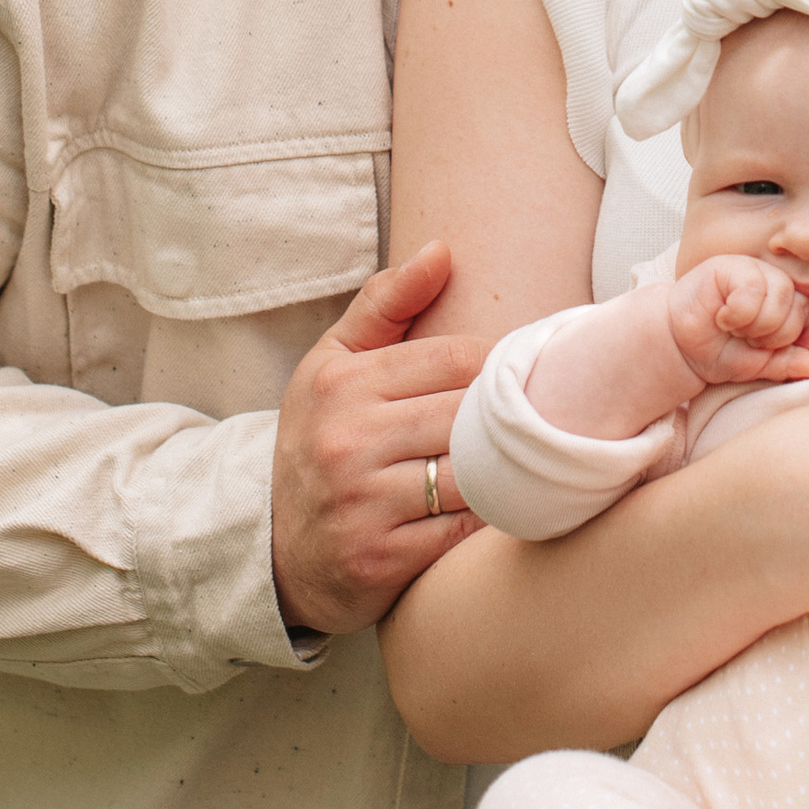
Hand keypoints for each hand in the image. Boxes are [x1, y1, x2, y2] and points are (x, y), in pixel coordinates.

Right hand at [269, 239, 482, 637]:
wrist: (274, 546)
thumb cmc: (318, 439)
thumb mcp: (333, 363)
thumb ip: (385, 303)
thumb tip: (442, 249)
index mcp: (341, 383)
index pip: (456, 358)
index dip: (497, 368)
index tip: (513, 379)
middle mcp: (347, 441)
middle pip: (468, 415)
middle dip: (504, 420)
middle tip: (535, 421)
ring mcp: (362, 504)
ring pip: (471, 473)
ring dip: (503, 470)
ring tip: (521, 463)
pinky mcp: (381, 560)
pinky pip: (461, 532)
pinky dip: (488, 520)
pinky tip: (498, 508)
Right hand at [666, 254, 808, 388]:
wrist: (681, 347)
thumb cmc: (720, 351)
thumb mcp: (760, 365)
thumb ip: (789, 363)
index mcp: (789, 304)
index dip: (791, 341)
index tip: (764, 349)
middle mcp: (777, 282)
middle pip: (802, 307)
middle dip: (773, 336)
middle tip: (746, 338)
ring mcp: (756, 270)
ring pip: (782, 296)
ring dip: (755, 325)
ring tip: (734, 327)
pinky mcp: (732, 265)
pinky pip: (754, 287)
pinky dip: (738, 313)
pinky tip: (722, 317)